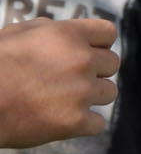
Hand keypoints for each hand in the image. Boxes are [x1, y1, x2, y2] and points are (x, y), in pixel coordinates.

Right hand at [0, 18, 119, 148]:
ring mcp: (81, 91)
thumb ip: (46, 29)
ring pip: (109, 93)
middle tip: (71, 80)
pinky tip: (64, 121)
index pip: (108, 33)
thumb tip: (65, 30)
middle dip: (95, 71)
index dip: (99, 44)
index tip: (88, 53)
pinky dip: (84, 124)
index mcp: (68, 35)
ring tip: (65, 101)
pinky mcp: (75, 121)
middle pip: (112, 64)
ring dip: (92, 97)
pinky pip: (98, 123)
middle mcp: (82, 60)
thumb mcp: (15, 34)